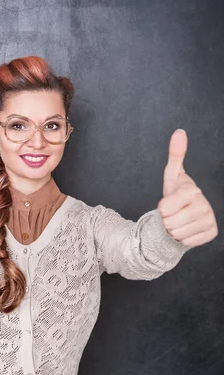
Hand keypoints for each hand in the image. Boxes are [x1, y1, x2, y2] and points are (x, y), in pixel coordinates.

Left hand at [157, 129, 217, 246]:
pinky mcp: (212, 232)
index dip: (162, 210)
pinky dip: (183, 239)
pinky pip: (187, 242)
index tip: (166, 205)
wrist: (186, 213)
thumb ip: (175, 155)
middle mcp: (205, 205)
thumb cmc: (176, 193)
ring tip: (178, 221)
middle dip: (167, 221)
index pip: (165, 209)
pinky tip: (186, 229)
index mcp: (192, 190)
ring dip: (173, 231)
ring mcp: (210, 219)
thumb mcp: (171, 176)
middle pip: (171, 223)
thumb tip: (179, 132)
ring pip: (178, 234)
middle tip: (173, 214)